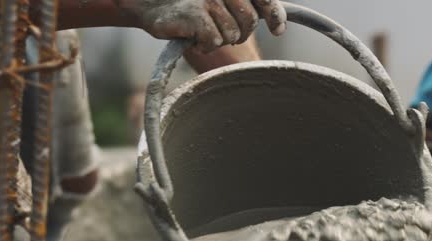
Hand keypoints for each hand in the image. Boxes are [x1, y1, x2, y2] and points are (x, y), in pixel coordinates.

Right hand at [115, 0, 285, 51]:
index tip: (278, 31)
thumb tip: (280, 28)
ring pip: (232, 34)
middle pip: (249, 21)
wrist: (150, 4)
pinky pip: (214, 41)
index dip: (273, 16)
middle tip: (223, 32)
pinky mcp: (195, 14)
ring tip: (203, 30)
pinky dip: (205, 45)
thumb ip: (249, 8)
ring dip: (219, 39)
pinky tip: (193, 36)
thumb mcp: (223, 2)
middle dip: (240, 33)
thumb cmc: (193, 6)